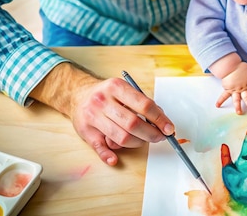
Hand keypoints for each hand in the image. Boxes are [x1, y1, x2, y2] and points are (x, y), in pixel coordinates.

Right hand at [32, 63, 173, 165]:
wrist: (78, 94)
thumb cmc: (107, 94)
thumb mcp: (124, 90)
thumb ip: (141, 103)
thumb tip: (162, 120)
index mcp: (116, 87)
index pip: (144, 105)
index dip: (160, 119)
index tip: (169, 128)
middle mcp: (103, 101)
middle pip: (133, 124)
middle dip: (151, 134)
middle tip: (159, 137)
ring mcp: (93, 116)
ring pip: (120, 137)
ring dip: (137, 143)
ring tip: (143, 140)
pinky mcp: (85, 131)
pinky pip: (99, 147)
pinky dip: (109, 155)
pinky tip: (115, 159)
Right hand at [216, 62, 246, 114]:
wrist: (230, 65)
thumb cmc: (241, 67)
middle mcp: (242, 88)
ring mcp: (234, 90)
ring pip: (237, 99)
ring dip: (238, 106)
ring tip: (239, 112)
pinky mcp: (227, 89)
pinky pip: (224, 95)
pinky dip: (220, 100)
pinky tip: (218, 105)